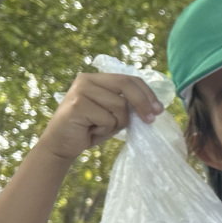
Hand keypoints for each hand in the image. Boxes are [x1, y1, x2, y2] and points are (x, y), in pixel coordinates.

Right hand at [39, 72, 163, 160]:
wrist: (62, 144)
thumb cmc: (90, 128)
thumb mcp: (113, 114)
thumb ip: (127, 105)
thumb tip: (154, 107)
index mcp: (97, 78)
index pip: (129, 79)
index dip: (147, 93)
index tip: (159, 110)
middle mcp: (87, 79)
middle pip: (126, 85)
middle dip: (143, 103)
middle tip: (151, 120)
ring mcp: (80, 90)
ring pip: (119, 105)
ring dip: (117, 123)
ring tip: (100, 127)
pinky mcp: (77, 105)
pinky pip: (108, 118)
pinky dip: (105, 129)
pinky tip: (91, 130)